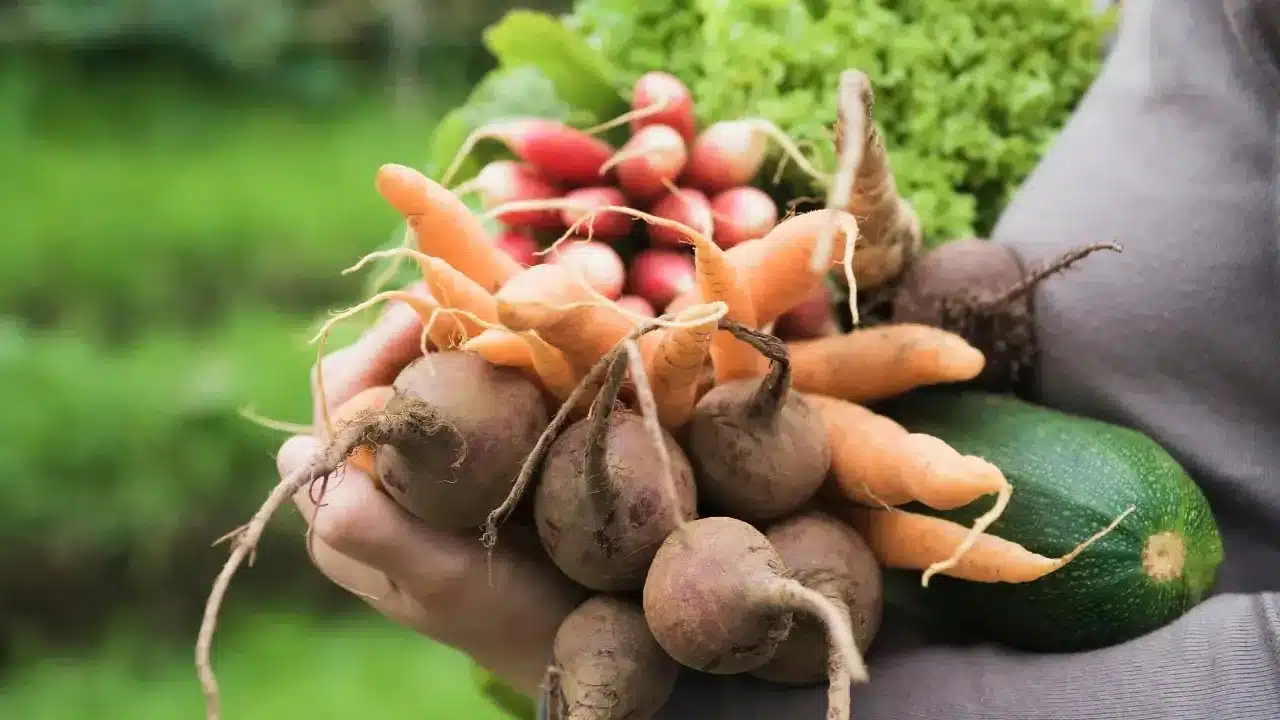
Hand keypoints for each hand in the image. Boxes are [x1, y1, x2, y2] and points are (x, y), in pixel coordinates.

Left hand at [278, 284, 584, 695]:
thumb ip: (368, 528)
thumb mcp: (440, 578)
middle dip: (420, 332)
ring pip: (418, 373)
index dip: (377, 351)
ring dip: (455, 339)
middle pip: (376, 374)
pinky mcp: (458, 455)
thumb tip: (294, 450)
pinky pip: (460, 389)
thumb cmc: (506, 613)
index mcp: (340, 503)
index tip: (433, 319)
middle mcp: (366, 477)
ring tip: (498, 313)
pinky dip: (484, 360)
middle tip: (475, 302)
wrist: (568, 636)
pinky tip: (518, 346)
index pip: (336, 399)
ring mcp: (414, 464)